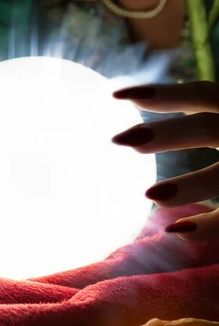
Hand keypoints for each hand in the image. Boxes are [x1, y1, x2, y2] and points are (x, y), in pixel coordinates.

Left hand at [112, 81, 218, 240]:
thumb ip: (206, 122)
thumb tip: (143, 110)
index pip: (203, 94)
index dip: (162, 93)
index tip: (116, 94)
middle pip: (209, 128)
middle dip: (167, 134)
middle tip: (119, 140)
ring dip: (190, 185)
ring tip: (150, 195)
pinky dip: (210, 226)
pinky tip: (178, 231)